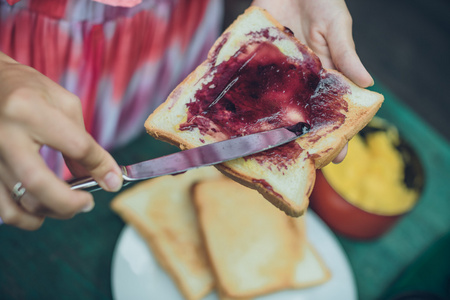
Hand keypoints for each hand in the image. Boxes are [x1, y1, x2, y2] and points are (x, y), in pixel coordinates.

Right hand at [0, 53, 122, 229]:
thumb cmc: (29, 90)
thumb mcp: (64, 105)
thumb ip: (84, 142)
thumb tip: (103, 176)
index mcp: (29, 110)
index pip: (75, 146)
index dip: (100, 166)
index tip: (113, 180)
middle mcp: (4, 135)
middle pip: (38, 183)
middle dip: (69, 202)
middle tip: (87, 204)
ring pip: (20, 200)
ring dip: (51, 211)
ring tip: (69, 206)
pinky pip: (3, 208)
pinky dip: (24, 218)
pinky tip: (42, 212)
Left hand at [251, 0, 372, 161]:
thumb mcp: (337, 26)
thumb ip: (346, 53)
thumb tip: (368, 83)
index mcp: (324, 71)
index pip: (332, 107)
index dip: (337, 131)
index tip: (338, 158)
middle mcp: (300, 77)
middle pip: (301, 113)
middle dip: (301, 138)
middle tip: (298, 162)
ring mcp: (277, 70)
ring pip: (275, 103)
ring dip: (272, 125)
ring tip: (269, 150)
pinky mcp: (257, 58)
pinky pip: (250, 81)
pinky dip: (245, 98)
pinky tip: (240, 118)